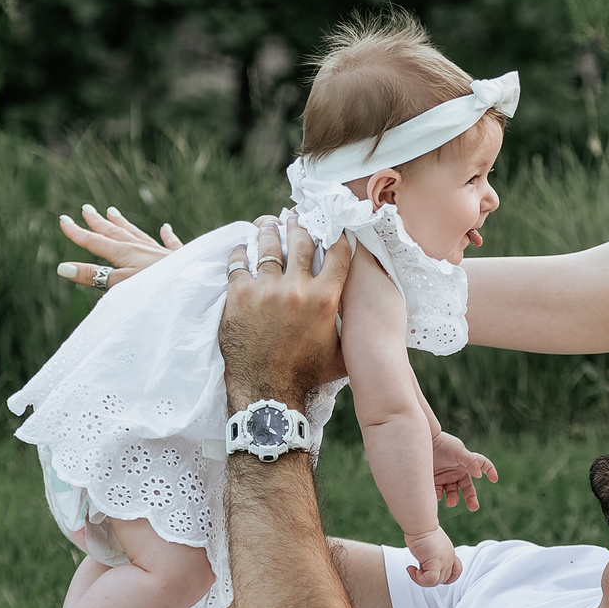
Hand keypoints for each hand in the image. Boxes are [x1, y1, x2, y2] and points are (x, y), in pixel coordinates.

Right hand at [55, 204, 179, 289]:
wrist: (195, 286)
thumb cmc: (156, 288)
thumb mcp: (120, 284)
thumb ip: (93, 276)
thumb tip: (62, 267)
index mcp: (125, 254)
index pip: (95, 242)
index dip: (78, 232)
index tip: (63, 220)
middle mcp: (141, 249)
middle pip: (115, 233)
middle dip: (98, 222)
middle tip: (85, 209)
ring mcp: (160, 253)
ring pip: (137, 234)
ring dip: (123, 223)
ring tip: (112, 211)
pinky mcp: (179, 259)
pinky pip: (170, 244)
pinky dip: (166, 236)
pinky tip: (166, 228)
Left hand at [221, 214, 350, 407]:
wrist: (267, 391)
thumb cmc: (306, 375)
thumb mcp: (341, 352)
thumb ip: (352, 328)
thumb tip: (370, 321)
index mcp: (324, 299)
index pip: (336, 252)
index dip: (336, 234)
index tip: (331, 225)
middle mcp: (296, 289)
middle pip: (300, 241)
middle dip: (299, 224)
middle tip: (295, 216)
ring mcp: (266, 290)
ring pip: (267, 245)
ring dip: (268, 231)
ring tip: (267, 224)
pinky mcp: (239, 296)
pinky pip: (238, 263)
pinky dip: (240, 252)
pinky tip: (241, 248)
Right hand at [404, 527, 462, 586]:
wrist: (420, 523)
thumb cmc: (421, 530)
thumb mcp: (431, 545)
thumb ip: (432, 555)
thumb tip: (424, 563)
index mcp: (450, 554)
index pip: (456, 572)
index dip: (445, 577)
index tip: (430, 572)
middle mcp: (449, 558)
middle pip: (443, 580)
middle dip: (428, 578)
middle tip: (416, 569)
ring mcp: (444, 561)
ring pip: (436, 582)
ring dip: (421, 579)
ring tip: (412, 569)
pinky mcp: (436, 562)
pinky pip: (430, 580)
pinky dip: (419, 579)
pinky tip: (411, 569)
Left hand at [431, 431, 497, 511]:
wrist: (421, 443)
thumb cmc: (442, 444)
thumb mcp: (458, 451)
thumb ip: (471, 462)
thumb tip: (479, 475)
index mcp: (466, 464)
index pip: (482, 467)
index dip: (490, 471)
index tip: (494, 479)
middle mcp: (457, 472)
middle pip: (467, 489)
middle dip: (471, 499)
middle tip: (474, 507)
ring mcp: (445, 478)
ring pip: (452, 494)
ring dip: (453, 499)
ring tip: (450, 502)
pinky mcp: (433, 482)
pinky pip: (438, 493)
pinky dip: (438, 496)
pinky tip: (437, 495)